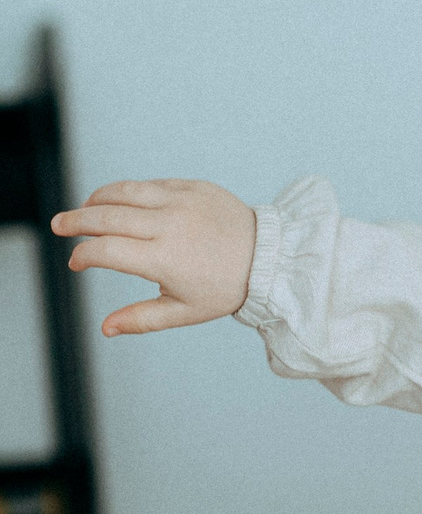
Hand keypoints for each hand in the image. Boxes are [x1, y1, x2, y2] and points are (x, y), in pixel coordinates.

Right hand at [50, 179, 258, 334]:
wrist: (269, 257)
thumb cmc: (226, 288)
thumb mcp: (185, 311)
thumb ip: (141, 319)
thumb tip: (105, 329)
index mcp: (164, 258)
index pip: (106, 250)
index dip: (84, 255)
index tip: (76, 262)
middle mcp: (169, 225)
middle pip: (106, 216)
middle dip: (76, 220)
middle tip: (58, 225)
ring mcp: (181, 201)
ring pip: (125, 192)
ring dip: (97, 199)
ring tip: (84, 209)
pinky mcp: (192, 186)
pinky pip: (150, 184)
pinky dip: (128, 192)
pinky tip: (118, 201)